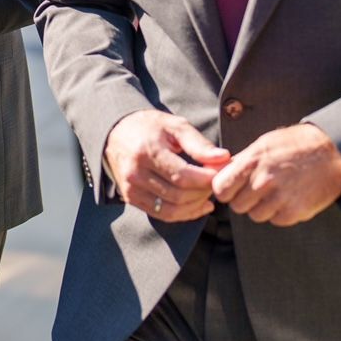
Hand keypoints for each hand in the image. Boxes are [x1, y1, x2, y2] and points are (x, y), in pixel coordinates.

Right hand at [103, 109, 230, 221]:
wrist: (116, 132)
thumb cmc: (150, 127)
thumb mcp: (175, 126)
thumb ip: (199, 143)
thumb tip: (224, 159)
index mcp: (147, 151)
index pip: (183, 176)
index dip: (206, 179)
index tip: (220, 173)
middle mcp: (136, 172)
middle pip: (178, 195)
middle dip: (203, 192)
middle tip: (216, 183)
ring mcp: (131, 188)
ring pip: (172, 209)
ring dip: (196, 206)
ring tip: (207, 194)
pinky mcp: (131, 198)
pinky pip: (162, 214)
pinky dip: (184, 214)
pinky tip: (199, 205)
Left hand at [210, 123, 340, 226]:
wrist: (333, 153)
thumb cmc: (295, 145)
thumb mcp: (264, 144)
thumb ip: (241, 161)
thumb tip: (217, 171)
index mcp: (252, 161)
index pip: (221, 188)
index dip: (224, 190)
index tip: (232, 188)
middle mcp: (264, 181)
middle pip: (237, 206)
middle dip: (244, 200)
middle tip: (257, 190)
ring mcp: (280, 198)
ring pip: (255, 215)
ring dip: (262, 208)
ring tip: (274, 193)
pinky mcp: (295, 212)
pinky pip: (276, 220)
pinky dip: (279, 214)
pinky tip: (288, 198)